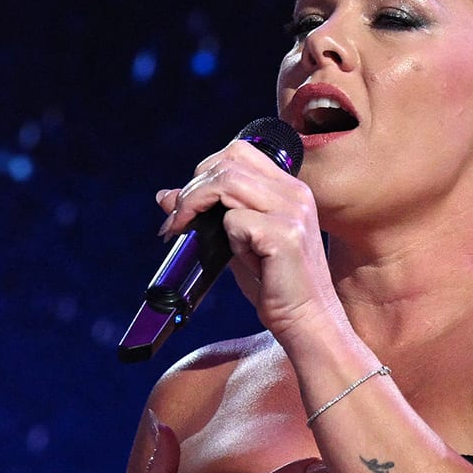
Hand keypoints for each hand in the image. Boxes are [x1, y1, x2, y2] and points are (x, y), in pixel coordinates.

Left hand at [155, 138, 344, 337]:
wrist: (307, 320)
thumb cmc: (275, 286)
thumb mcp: (237, 243)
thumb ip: (209, 215)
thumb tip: (165, 195)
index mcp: (289, 188)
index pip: (239, 152)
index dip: (206, 171)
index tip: (188, 203)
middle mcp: (295, 193)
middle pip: (229, 161)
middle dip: (194, 187)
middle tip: (178, 219)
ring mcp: (293, 211)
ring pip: (227, 182)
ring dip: (197, 204)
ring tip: (187, 230)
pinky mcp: (285, 235)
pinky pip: (235, 221)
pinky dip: (228, 238)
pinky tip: (242, 259)